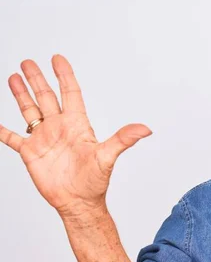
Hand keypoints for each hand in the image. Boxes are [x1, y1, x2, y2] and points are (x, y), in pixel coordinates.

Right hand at [0, 55, 152, 216]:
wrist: (78, 203)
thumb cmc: (95, 182)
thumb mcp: (108, 157)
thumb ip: (123, 139)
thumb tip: (146, 129)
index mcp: (77, 125)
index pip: (70, 93)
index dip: (64, 76)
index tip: (58, 58)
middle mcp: (59, 128)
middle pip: (47, 97)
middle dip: (38, 79)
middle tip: (28, 61)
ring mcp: (44, 139)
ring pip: (30, 110)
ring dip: (22, 94)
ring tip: (14, 77)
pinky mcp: (31, 153)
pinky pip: (12, 137)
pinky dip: (2, 129)